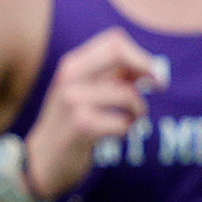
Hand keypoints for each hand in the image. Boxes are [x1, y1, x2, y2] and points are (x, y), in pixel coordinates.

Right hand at [25, 27, 163, 199]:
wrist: (42, 160)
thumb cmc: (71, 123)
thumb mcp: (85, 92)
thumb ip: (113, 76)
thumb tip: (152, 67)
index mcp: (72, 65)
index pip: (114, 40)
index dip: (140, 55)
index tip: (152, 73)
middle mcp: (70, 77)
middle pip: (119, 53)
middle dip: (147, 68)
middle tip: (160, 85)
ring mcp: (73, 101)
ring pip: (128, 95)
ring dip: (138, 111)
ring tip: (128, 120)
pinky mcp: (81, 126)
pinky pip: (124, 123)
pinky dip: (127, 130)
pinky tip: (114, 134)